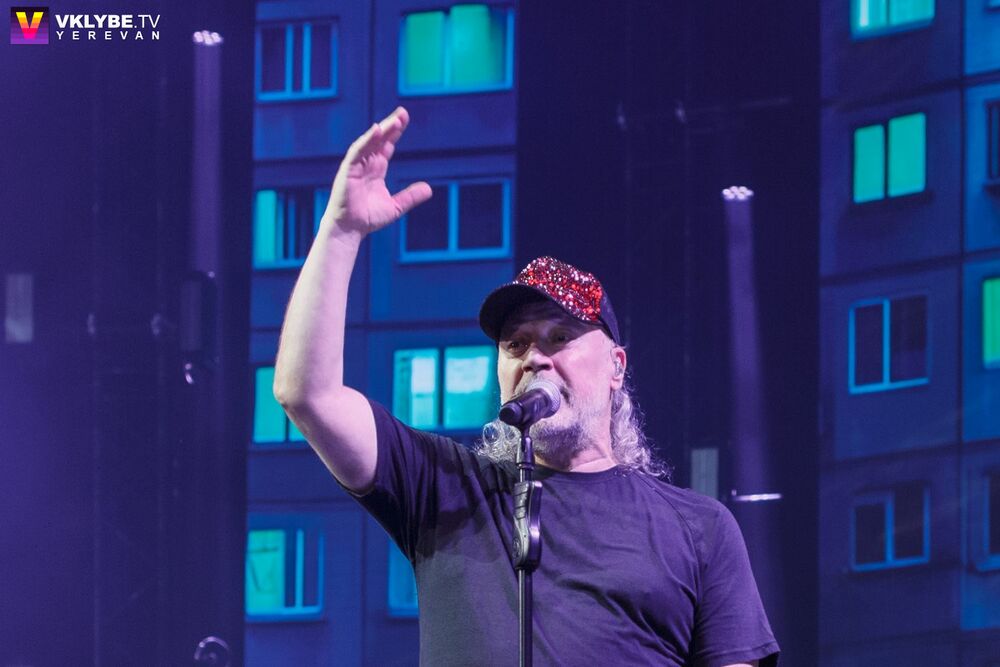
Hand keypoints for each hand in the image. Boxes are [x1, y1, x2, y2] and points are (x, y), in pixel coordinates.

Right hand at [322, 106, 431, 238]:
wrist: (350, 230)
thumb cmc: (367, 218)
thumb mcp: (396, 207)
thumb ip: (411, 196)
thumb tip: (429, 189)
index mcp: (376, 169)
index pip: (386, 146)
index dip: (395, 133)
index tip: (404, 119)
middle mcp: (365, 164)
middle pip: (379, 139)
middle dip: (390, 126)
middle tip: (402, 112)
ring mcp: (356, 166)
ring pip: (369, 142)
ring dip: (381, 130)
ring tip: (394, 120)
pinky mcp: (348, 170)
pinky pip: (357, 151)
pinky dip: (367, 140)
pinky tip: (377, 130)